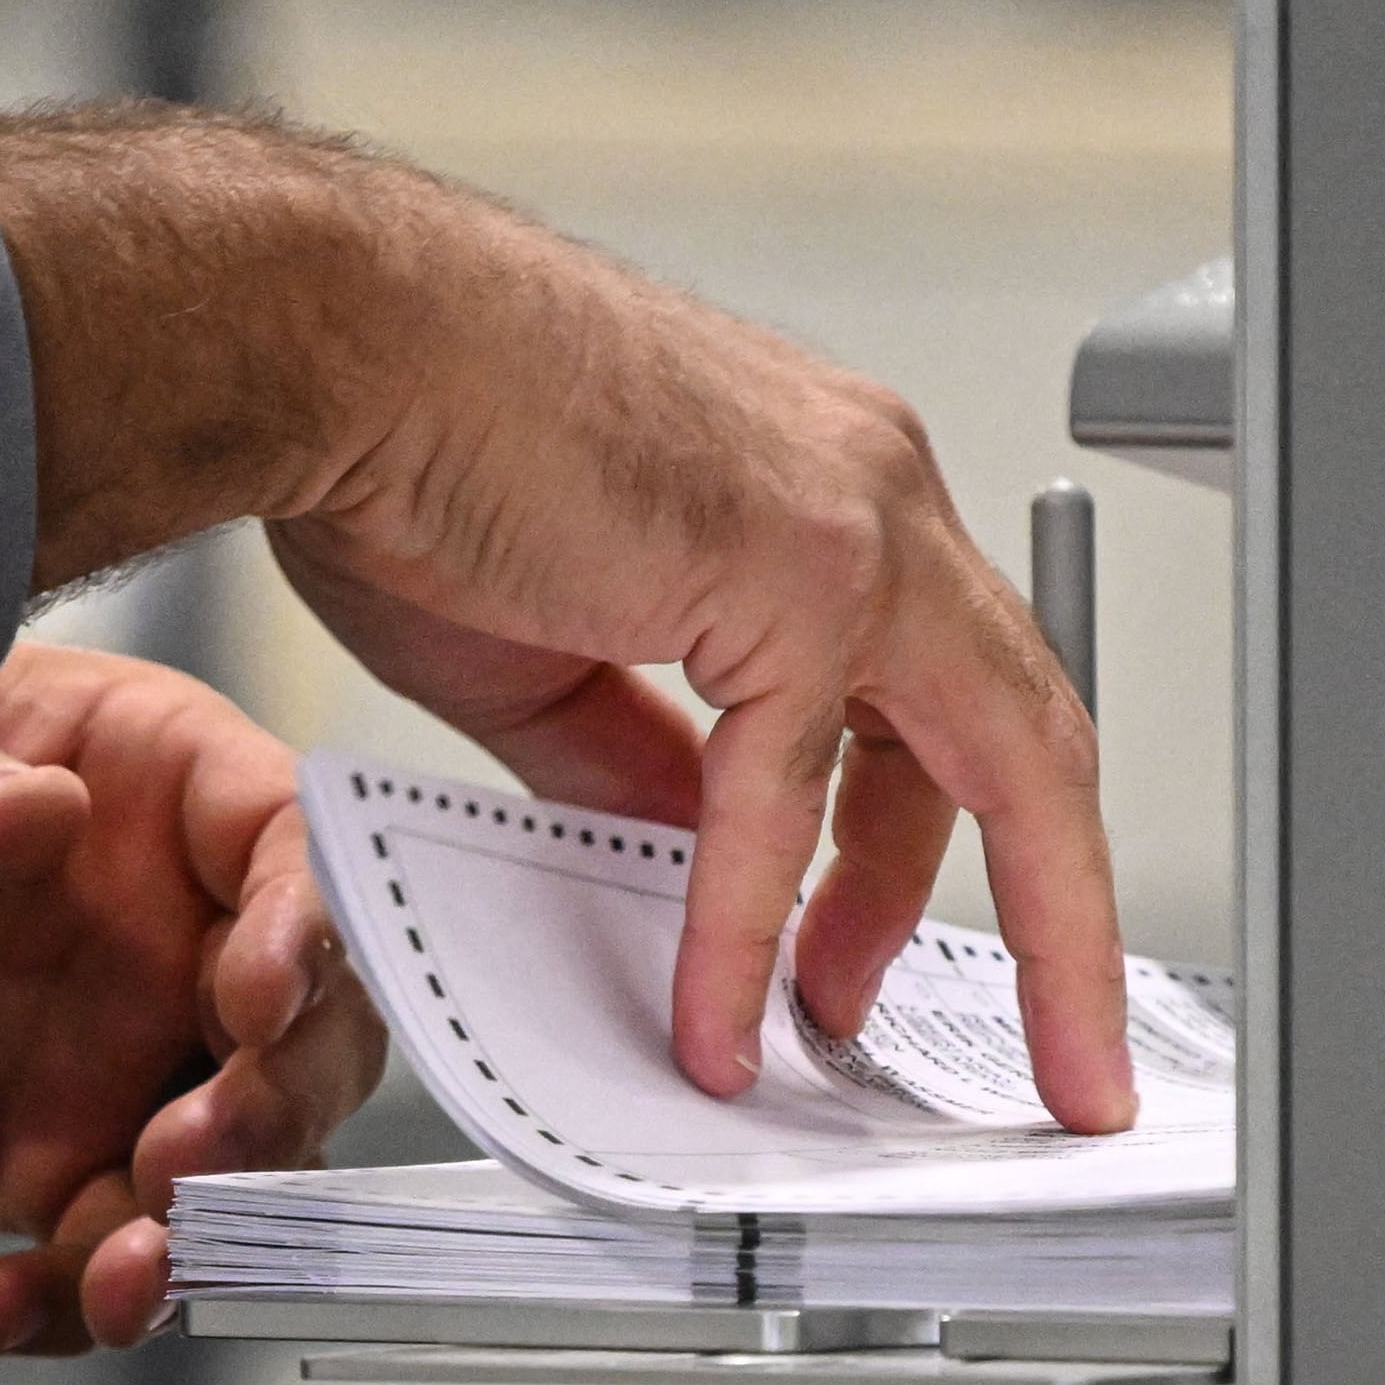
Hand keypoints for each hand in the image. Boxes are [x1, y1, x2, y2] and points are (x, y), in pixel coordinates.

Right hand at [0, 108, 1130, 1131]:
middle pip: (1036, 739)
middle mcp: (881, 496)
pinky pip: (790, 791)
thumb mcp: (565, 654)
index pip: (967, 699)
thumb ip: (658, 767)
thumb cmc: (418, 443)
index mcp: (842, 500)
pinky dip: (748, 923)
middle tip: (1051, 1049)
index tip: (932, 946)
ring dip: (961, 933)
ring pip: (996, 764)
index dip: (979, 842)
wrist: (330, 334)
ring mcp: (858, 525)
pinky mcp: (795, 566)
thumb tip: (702, 868)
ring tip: (879, 1049)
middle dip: (1054, 915)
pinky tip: (720, 1016)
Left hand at [0, 643, 382, 1353]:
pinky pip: (110, 1243)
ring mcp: (132, 1048)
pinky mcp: (61, 1156)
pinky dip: (75, 1300)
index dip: (308, 923)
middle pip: (314, 1019)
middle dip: (280, 1103)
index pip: (291, 839)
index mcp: (157, 779)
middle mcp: (179, 921)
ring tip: (111, 1277)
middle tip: (189, 1156)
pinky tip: (0, 1307)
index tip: (257, 999)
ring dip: (205, 1230)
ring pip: (244, 1156)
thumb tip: (36, 814)